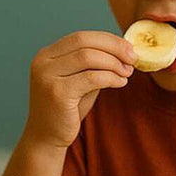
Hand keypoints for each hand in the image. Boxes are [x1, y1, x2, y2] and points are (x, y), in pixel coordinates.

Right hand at [21, 31, 135, 148]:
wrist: (46, 138)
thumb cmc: (67, 110)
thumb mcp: (79, 81)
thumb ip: (93, 65)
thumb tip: (123, 50)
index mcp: (46, 55)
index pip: (80, 37)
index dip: (107, 39)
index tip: (128, 48)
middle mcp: (43, 62)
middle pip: (83, 41)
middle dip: (113, 47)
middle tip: (132, 58)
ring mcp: (47, 76)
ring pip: (89, 57)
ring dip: (114, 63)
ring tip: (127, 73)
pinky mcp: (58, 92)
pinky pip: (92, 77)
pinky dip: (111, 78)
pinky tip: (120, 83)